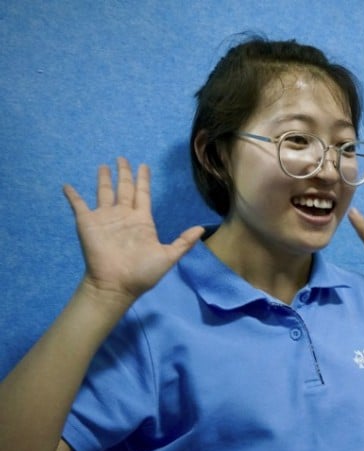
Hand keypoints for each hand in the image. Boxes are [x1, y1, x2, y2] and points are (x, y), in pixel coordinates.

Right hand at [63, 158, 203, 305]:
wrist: (117, 285)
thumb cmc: (143, 272)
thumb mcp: (168, 256)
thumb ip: (183, 241)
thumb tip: (201, 229)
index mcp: (142, 221)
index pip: (143, 194)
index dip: (143, 180)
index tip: (144, 165)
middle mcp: (123, 216)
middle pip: (125, 188)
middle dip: (125, 173)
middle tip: (123, 158)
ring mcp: (105, 218)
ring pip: (104, 192)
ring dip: (104, 179)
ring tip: (104, 165)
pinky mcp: (87, 223)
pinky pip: (78, 205)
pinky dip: (72, 195)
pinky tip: (67, 186)